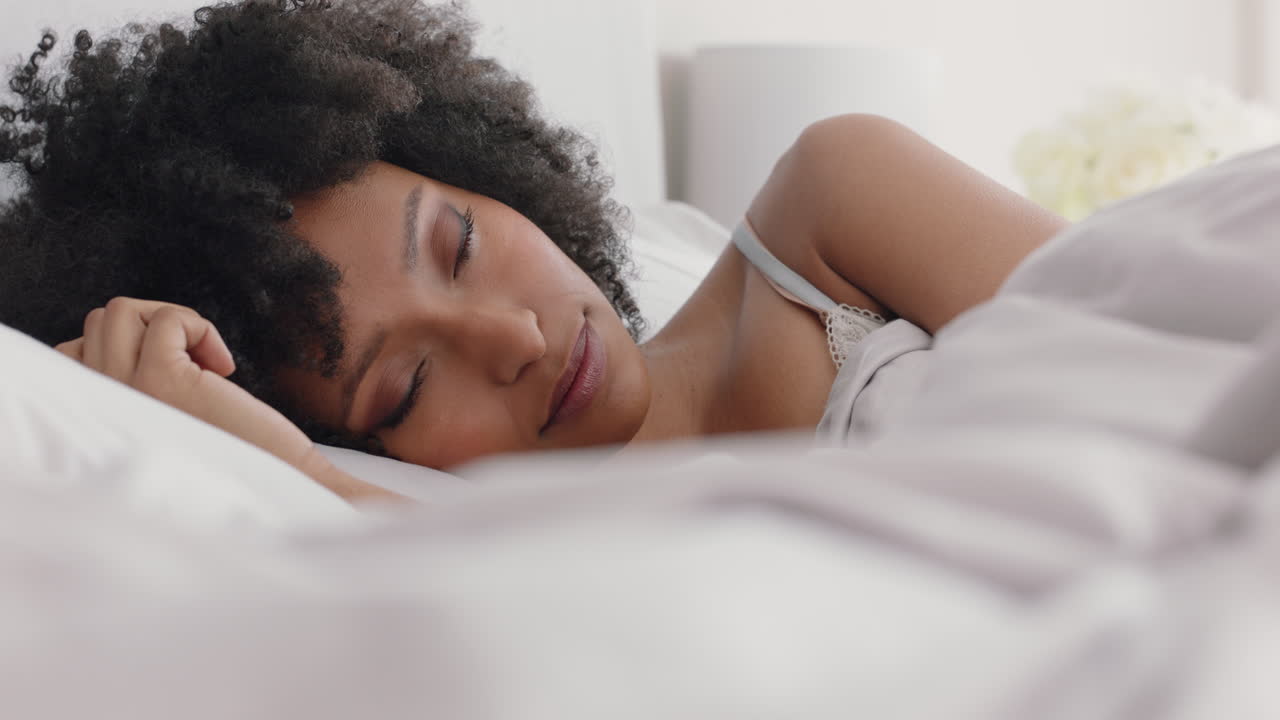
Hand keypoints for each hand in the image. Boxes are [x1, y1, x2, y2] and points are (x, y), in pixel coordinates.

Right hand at [56, 298, 399, 501]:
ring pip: (119, 313)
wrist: (273, 495)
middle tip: (197, 364)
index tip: (177, 373)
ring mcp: (128, 393)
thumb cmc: (234, 466)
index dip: (127, 347)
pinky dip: (198, 327)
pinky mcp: (163, 381)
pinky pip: (166, 321)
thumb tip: (138, 354)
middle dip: (152, 325)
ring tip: (206, 363)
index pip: (70, 355)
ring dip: (170, 322)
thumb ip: (137, 395)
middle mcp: (104, 407)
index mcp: (103, 418)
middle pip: (99, 323)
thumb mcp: (170, 428)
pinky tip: (224, 367)